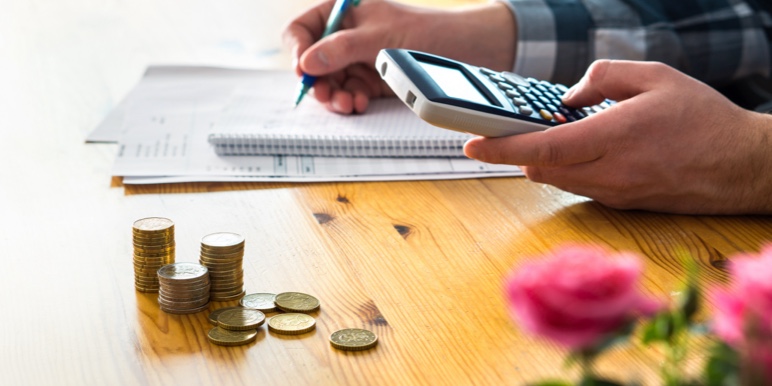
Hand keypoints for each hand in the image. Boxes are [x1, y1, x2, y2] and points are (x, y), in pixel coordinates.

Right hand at [282, 0, 515, 113]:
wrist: (465, 49)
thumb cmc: (426, 31)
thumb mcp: (379, 37)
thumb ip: (341, 48)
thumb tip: (307, 63)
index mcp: (344, 12)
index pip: (303, 29)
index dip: (298, 50)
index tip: (303, 71)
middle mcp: (347, 36)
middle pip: (314, 61)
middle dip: (318, 80)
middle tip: (325, 96)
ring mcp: (359, 59)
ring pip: (331, 82)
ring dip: (335, 96)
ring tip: (347, 104)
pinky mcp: (372, 80)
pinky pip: (350, 93)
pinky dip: (351, 101)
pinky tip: (359, 104)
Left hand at [464, 60, 771, 213]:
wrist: (742, 167)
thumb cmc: (704, 119)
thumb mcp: (657, 76)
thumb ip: (605, 76)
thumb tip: (568, 96)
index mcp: (615, 137)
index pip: (542, 149)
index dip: (501, 148)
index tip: (471, 144)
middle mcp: (609, 172)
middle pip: (540, 169)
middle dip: (517, 152)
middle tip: (506, 131)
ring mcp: (614, 193)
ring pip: (556, 181)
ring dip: (542, 162)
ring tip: (546, 135)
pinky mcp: (621, 203)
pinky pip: (578, 187)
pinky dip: (566, 170)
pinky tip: (579, 150)